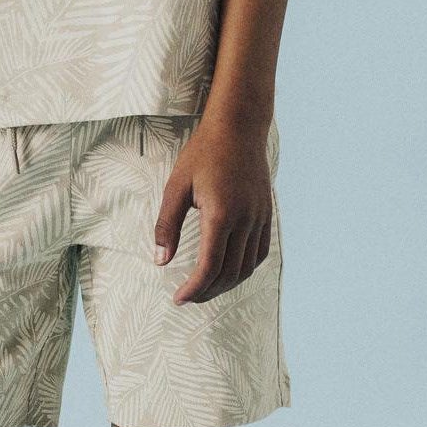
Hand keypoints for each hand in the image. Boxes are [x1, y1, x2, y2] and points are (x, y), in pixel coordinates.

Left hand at [154, 119, 273, 304]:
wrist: (238, 127)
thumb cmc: (203, 153)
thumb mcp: (177, 186)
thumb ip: (167, 225)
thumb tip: (160, 261)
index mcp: (221, 214)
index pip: (209, 267)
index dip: (193, 289)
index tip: (178, 299)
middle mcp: (245, 220)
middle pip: (229, 273)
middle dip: (207, 291)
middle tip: (187, 297)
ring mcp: (260, 218)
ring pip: (247, 267)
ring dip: (226, 283)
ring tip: (205, 287)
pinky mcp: (267, 214)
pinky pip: (260, 252)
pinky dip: (245, 268)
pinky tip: (229, 269)